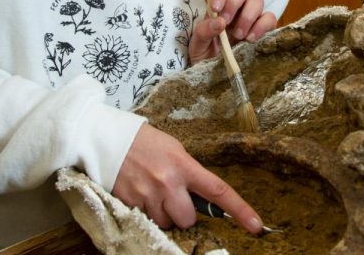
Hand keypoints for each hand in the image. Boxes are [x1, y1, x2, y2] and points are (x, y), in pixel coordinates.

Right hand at [112, 124, 263, 233]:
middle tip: (172, 196)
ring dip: (163, 213)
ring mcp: (148, 196)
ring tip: (152, 192)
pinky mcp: (130, 204)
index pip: (218, 191)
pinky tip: (139, 194)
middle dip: (183, 212)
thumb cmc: (144, 143)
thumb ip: (188, 173)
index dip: (240, 210)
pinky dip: (145, 213)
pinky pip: (147, 221)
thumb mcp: (174, 150)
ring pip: (167, 223)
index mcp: (184, 165)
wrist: (107, 139)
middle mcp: (167, 183)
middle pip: (188, 219)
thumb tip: (201, 197)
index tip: (256, 225)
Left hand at [189, 0, 276, 63]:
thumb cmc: (204, 53)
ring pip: (257, 0)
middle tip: (227, 22)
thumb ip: (204, 30)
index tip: (216, 8)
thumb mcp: (197, 43)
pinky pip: (269, 18)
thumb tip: (219, 21)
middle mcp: (236, 5)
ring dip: (247, 16)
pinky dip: (262, 26)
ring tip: (238, 35)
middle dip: (234, 2)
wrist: (214, 73)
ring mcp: (251, 15)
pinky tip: (250, 39)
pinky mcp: (263, 27)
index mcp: (217, 3)